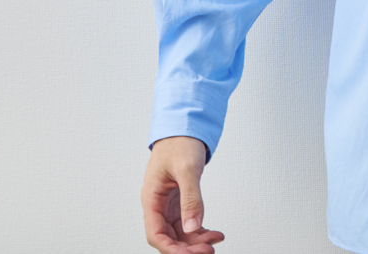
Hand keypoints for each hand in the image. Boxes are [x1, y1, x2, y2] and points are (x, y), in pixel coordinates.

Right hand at [142, 135, 224, 253]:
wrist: (185, 126)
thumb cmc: (180, 142)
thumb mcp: (187, 169)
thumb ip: (191, 199)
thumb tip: (192, 227)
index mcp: (151, 198)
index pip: (156, 234)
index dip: (171, 248)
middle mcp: (158, 204)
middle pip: (168, 237)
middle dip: (187, 247)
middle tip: (208, 250)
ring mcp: (169, 204)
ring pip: (179, 232)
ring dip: (196, 241)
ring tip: (215, 241)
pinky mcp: (180, 201)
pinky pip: (187, 223)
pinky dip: (200, 230)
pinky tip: (214, 233)